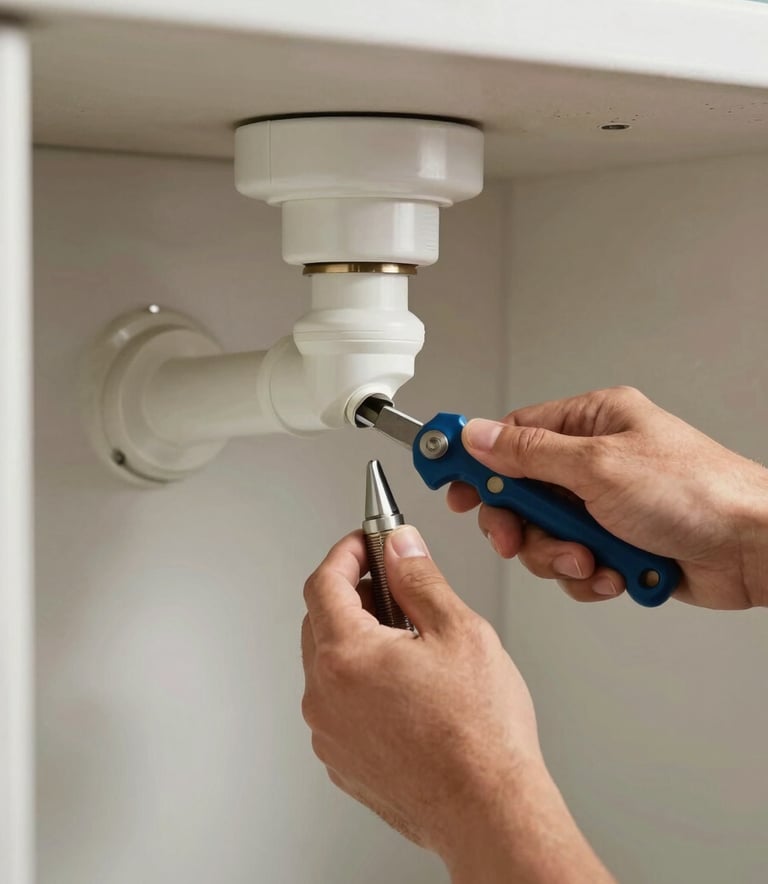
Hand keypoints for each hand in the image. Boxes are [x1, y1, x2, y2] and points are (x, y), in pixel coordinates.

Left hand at [301, 527, 612, 882]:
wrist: (489, 811)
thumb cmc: (480, 733)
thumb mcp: (458, 630)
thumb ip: (419, 579)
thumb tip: (401, 547)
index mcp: (346, 655)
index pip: (324, 582)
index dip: (346, 553)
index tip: (365, 542)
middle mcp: (324, 696)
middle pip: (321, 621)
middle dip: (354, 594)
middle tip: (394, 587)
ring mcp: (329, 734)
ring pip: (329, 665)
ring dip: (358, 640)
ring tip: (410, 644)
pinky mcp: (342, 761)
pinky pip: (338, 705)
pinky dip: (360, 683)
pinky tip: (404, 688)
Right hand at [448, 386, 767, 608]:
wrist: (754, 549)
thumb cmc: (698, 492)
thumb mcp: (598, 466)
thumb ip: (528, 453)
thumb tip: (478, 436)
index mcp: (590, 424)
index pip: (511, 433)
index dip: (474, 457)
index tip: (444, 473)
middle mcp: (594, 462)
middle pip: (520, 492)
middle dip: (521, 523)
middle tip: (517, 535)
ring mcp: (605, 506)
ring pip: (544, 536)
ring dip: (561, 556)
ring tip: (592, 557)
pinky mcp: (616, 544)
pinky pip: (573, 565)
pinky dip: (590, 575)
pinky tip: (617, 571)